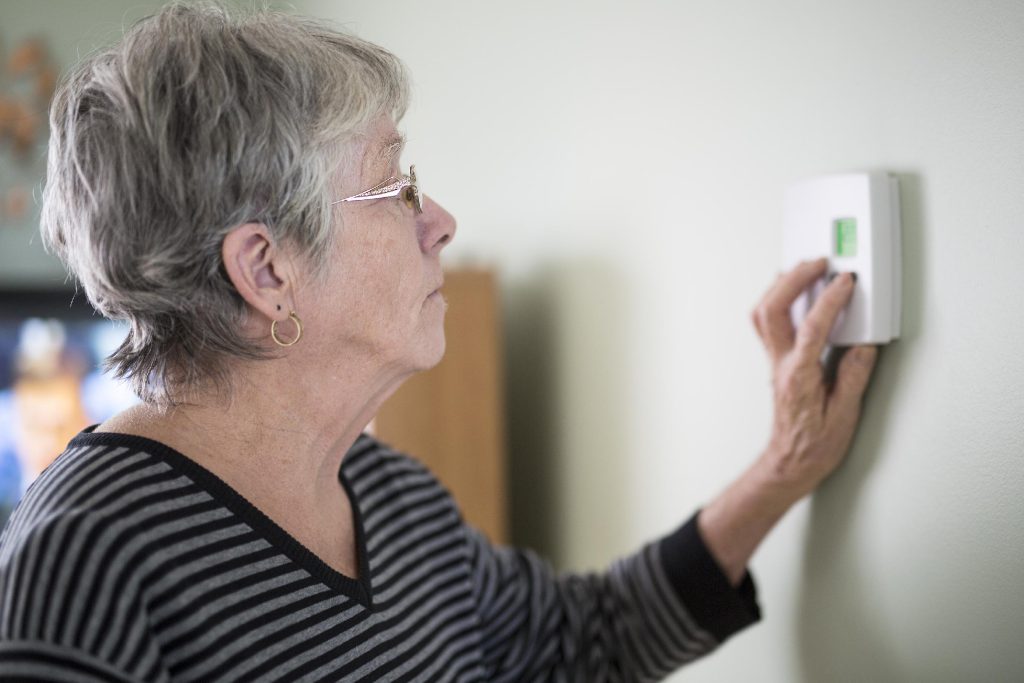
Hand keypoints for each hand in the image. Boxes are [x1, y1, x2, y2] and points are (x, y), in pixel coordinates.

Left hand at [751, 258, 878, 502]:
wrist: (789, 463)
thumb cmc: (815, 446)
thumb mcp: (845, 418)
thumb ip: (854, 379)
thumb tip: (864, 347)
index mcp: (799, 377)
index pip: (811, 329)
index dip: (828, 301)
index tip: (845, 282)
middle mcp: (781, 365)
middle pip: (772, 310)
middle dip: (794, 279)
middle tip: (820, 262)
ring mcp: (774, 361)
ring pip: (762, 313)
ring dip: (780, 285)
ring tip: (804, 268)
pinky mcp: (776, 362)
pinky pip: (766, 322)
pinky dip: (777, 299)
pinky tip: (792, 292)